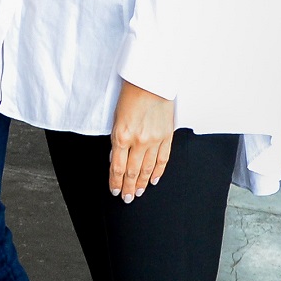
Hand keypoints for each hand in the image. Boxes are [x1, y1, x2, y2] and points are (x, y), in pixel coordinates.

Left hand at [109, 80, 174, 199]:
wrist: (150, 82)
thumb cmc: (129, 96)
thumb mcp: (115, 118)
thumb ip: (116, 140)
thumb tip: (115, 158)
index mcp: (121, 136)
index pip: (118, 167)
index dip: (116, 182)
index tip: (114, 191)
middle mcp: (138, 141)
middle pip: (133, 172)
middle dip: (129, 187)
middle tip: (127, 198)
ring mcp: (154, 140)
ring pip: (148, 168)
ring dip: (142, 183)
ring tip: (138, 193)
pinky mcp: (166, 136)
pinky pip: (163, 159)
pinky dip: (158, 171)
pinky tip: (154, 179)